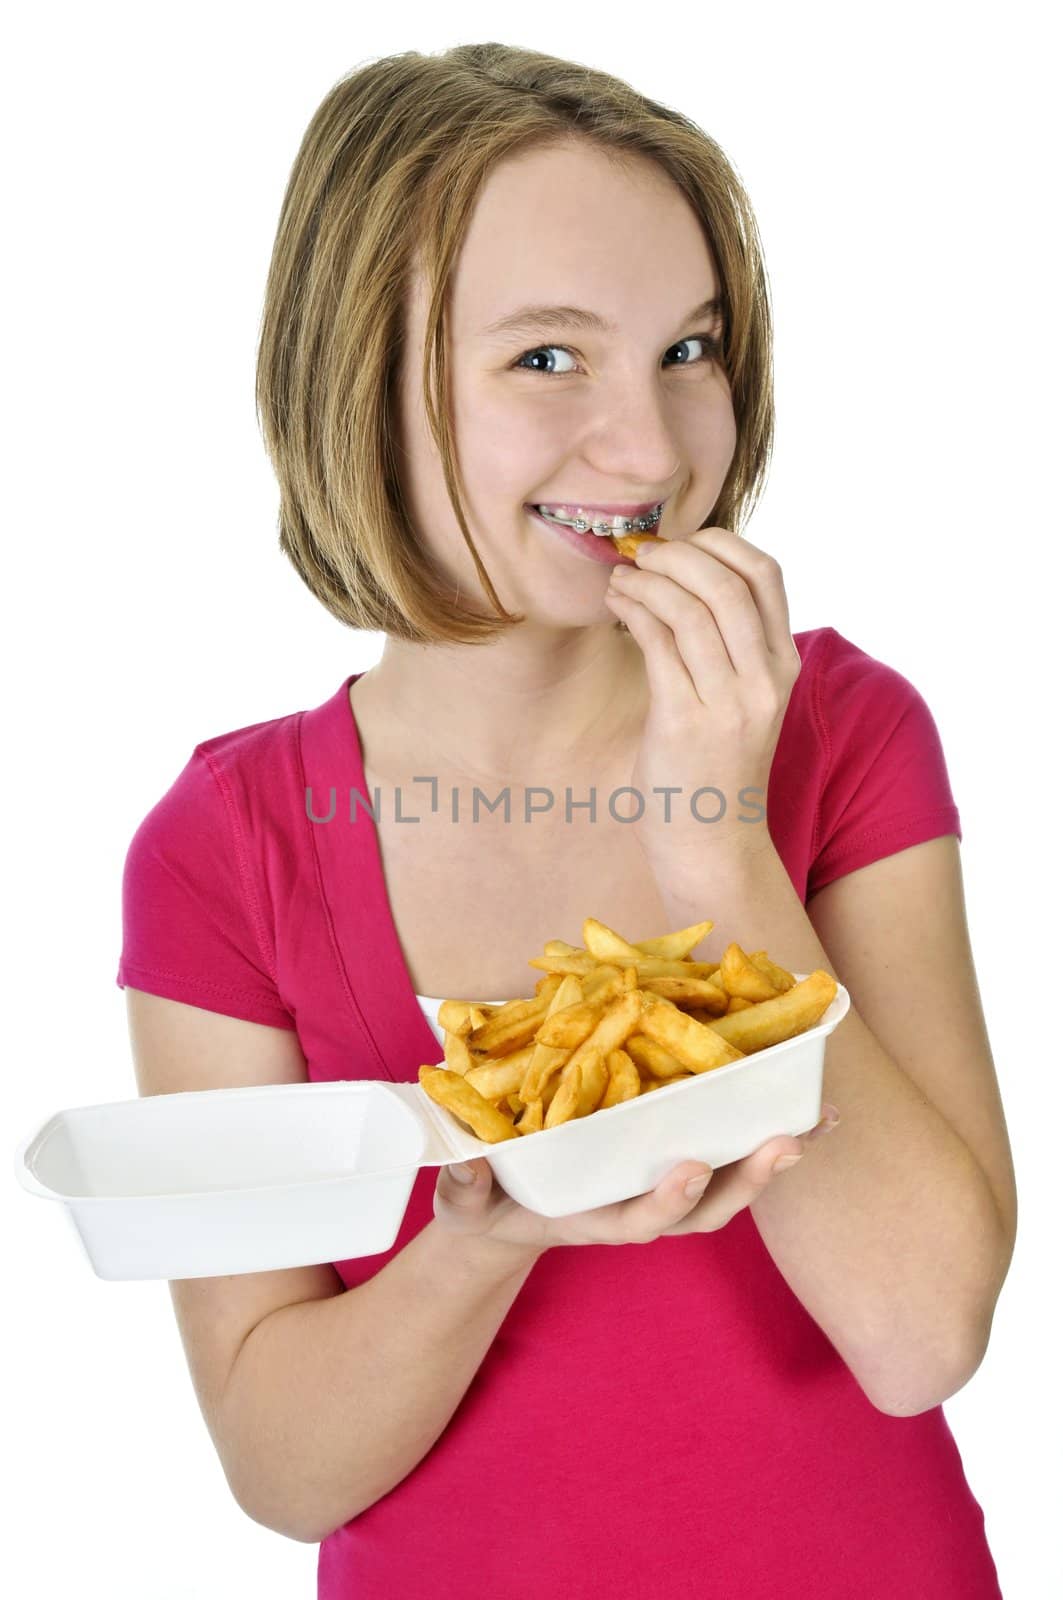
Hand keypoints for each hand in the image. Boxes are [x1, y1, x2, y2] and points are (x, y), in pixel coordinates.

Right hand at [433, 1103, 839, 1252]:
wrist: (504, 1215)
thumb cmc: (485, 1207)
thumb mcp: (465, 1203)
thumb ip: (466, 1187)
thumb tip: (472, 1161)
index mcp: (595, 1219)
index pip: (641, 1220)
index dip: (668, 1199)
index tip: (689, 1167)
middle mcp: (639, 1207)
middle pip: (706, 1207)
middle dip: (747, 1181)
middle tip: (785, 1144)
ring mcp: (659, 1185)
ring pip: (726, 1181)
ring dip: (771, 1156)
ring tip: (816, 1122)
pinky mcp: (670, 1159)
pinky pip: (723, 1149)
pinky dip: (764, 1130)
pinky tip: (806, 1103)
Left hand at [603, 527, 801, 881]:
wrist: (711, 842)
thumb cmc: (714, 765)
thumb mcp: (742, 699)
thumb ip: (731, 645)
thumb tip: (685, 575)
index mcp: (783, 666)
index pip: (766, 574)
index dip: (720, 544)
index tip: (681, 543)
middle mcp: (764, 681)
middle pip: (726, 583)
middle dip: (676, 555)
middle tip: (640, 552)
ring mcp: (729, 703)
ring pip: (690, 609)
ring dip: (647, 580)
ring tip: (620, 577)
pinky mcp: (686, 722)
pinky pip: (659, 643)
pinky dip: (634, 610)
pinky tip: (617, 604)